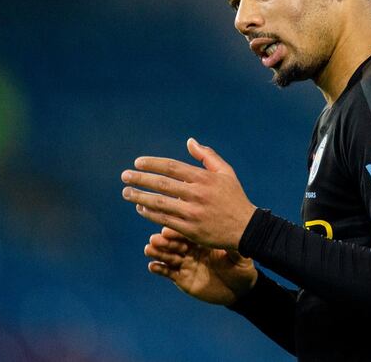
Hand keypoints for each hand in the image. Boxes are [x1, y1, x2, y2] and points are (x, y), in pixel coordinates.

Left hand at [121, 137, 256, 249]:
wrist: (245, 228)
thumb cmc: (234, 198)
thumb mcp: (226, 173)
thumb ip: (207, 156)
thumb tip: (190, 141)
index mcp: (204, 178)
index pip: (172, 167)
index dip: (152, 163)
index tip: (138, 162)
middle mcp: (197, 194)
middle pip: (161, 184)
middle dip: (140, 178)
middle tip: (125, 176)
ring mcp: (192, 213)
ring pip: (158, 203)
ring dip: (139, 196)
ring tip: (126, 192)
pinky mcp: (189, 229)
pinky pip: (163, 219)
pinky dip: (149, 213)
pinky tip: (140, 207)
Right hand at [146, 226, 257, 305]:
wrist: (240, 290)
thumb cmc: (241, 269)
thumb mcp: (239, 257)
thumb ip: (232, 247)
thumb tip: (230, 234)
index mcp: (204, 240)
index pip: (189, 232)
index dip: (178, 232)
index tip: (168, 230)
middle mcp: (192, 249)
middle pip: (175, 242)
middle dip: (164, 241)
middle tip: (155, 239)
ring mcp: (186, 263)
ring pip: (168, 256)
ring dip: (158, 252)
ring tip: (149, 249)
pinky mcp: (182, 279)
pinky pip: (168, 273)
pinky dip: (159, 269)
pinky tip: (152, 266)